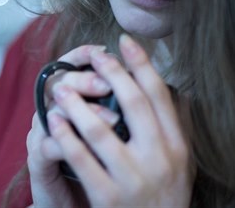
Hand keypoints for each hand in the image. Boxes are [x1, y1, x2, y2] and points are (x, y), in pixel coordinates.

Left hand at [29, 35, 194, 206]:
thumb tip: (176, 87)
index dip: (142, 65)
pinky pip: (81, 159)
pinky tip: (52, 119)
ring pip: (101, 129)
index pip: (160, 96)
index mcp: (178, 147)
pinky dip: (64, 135)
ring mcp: (133, 179)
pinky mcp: (108, 197)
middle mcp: (160, 160)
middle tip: (93, 55)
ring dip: (77, 103)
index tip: (124, 42)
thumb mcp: (182, 165)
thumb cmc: (164, 197)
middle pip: (133, 103)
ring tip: (61, 86)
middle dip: (111, 73)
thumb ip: (177, 129)